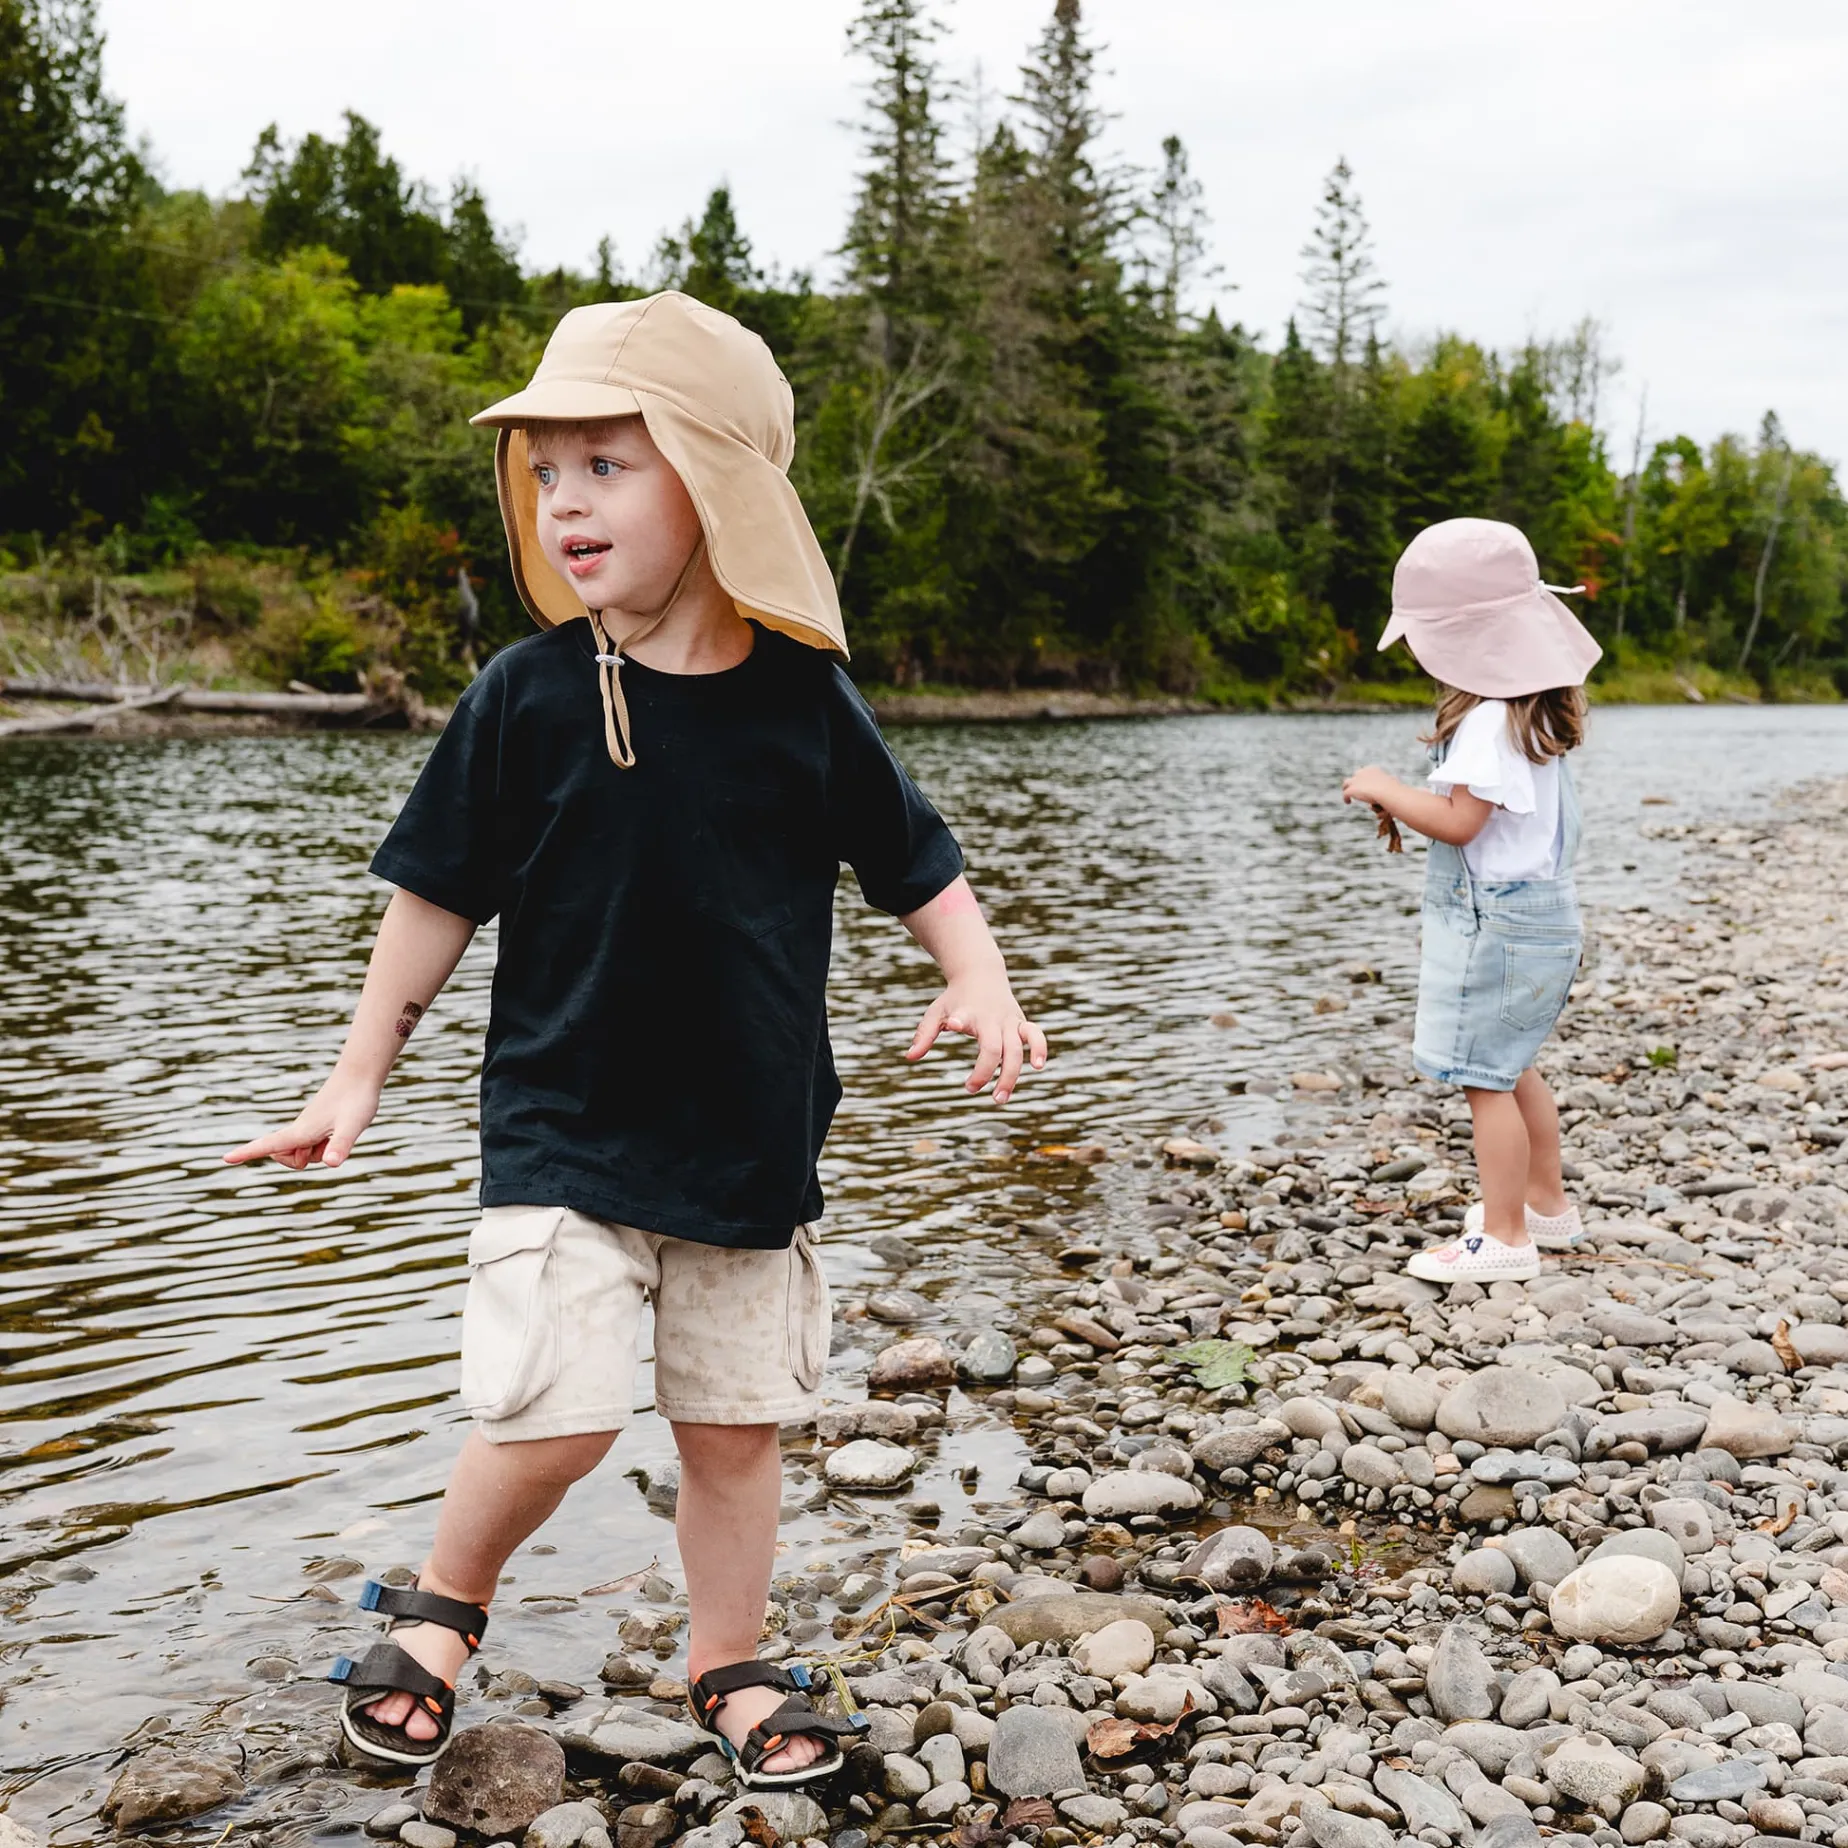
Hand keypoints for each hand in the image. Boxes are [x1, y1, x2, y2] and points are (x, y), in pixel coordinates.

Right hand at [223, 1070, 381, 1170]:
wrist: (361, 1075)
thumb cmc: (357, 1099)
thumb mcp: (353, 1126)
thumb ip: (341, 1145)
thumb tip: (330, 1164)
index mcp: (302, 1131)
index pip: (269, 1145)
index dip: (247, 1153)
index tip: (225, 1158)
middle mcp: (301, 1129)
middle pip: (286, 1158)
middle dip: (300, 1162)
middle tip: (327, 1145)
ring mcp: (308, 1126)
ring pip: (304, 1153)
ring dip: (319, 1153)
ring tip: (339, 1133)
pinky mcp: (318, 1124)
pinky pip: (315, 1145)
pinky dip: (326, 1147)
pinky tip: (341, 1129)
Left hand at [906, 972, 1047, 1103]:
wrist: (980, 973)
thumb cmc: (955, 998)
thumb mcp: (936, 1012)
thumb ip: (924, 1034)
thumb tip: (910, 1057)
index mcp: (969, 1014)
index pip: (965, 1018)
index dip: (960, 1021)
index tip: (953, 1024)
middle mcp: (992, 1018)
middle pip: (994, 1048)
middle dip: (985, 1073)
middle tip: (970, 1090)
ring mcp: (1009, 1021)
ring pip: (1017, 1049)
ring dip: (1011, 1076)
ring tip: (1000, 1098)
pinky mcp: (1021, 1022)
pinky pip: (1036, 1035)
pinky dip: (1040, 1049)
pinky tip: (1039, 1067)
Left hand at [1342, 765, 1398, 810]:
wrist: (1386, 792)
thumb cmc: (1393, 789)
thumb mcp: (1394, 784)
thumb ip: (1391, 784)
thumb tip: (1392, 784)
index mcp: (1372, 769)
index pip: (1365, 772)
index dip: (1364, 778)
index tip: (1366, 784)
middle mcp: (1362, 772)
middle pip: (1356, 775)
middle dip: (1356, 781)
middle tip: (1357, 788)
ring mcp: (1356, 780)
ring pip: (1347, 783)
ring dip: (1347, 788)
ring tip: (1348, 794)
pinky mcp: (1351, 789)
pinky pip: (1345, 793)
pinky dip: (1346, 798)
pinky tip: (1348, 802)